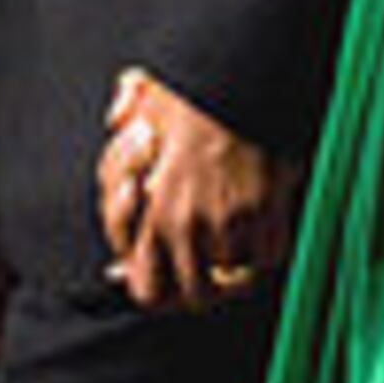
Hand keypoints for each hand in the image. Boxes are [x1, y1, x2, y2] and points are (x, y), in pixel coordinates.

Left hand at [93, 68, 293, 312]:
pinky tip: (264, 235)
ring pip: (234, 278)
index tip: (170, 282)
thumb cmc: (196, 95)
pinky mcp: (266, 218)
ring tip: (237, 253)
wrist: (241, 86)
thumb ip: (125, 116)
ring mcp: (228, 226)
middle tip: (210, 279)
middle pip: (194, 296)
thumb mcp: (146, 101)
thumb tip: (114, 118)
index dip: (160, 289)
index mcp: (154, 213)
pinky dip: (268, 251)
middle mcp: (186, 227)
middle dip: (203, 290)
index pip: (147, 288)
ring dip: (236, 268)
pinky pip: (269, 258)